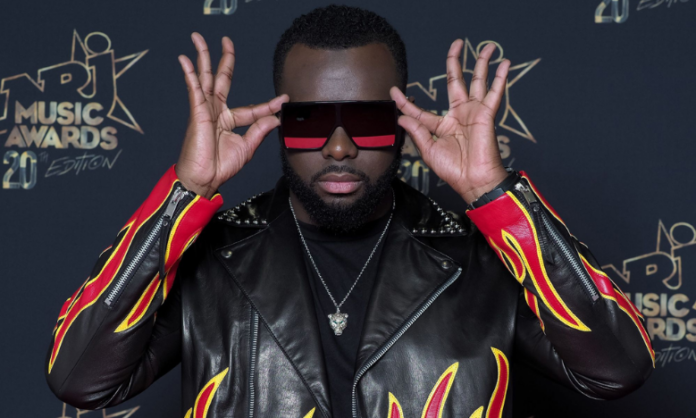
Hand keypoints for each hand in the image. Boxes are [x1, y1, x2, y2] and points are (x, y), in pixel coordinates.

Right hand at [175, 33, 288, 198]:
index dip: (269, 105)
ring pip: (205, 78)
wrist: (204, 179)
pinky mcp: (197, 113)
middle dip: (225, 60)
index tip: (283, 99)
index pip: (252, 108)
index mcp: (229, 121)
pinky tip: (185, 59)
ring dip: (202, 57)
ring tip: (199, 38)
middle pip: (222, 79)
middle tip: (227, 41)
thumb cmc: (219, 167)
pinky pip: (194, 89)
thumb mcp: (247, 147)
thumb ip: (259, 130)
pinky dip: (190, 74)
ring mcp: (206, 110)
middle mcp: (217, 112)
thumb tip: (274, 117)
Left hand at [390, 40, 509, 203]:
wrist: (473, 181)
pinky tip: (504, 63)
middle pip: (455, 82)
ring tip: (487, 47)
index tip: (393, 91)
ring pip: (478, 81)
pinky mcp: (486, 115)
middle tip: (456, 43)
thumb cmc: (453, 171)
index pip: (419, 110)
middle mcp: (457, 115)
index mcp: (441, 126)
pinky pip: (494, 93)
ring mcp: (473, 113)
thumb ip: (416, 131)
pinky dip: (500, 79)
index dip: (405, 102)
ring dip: (482, 63)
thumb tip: (401, 116)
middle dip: (455, 62)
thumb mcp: (428, 151)